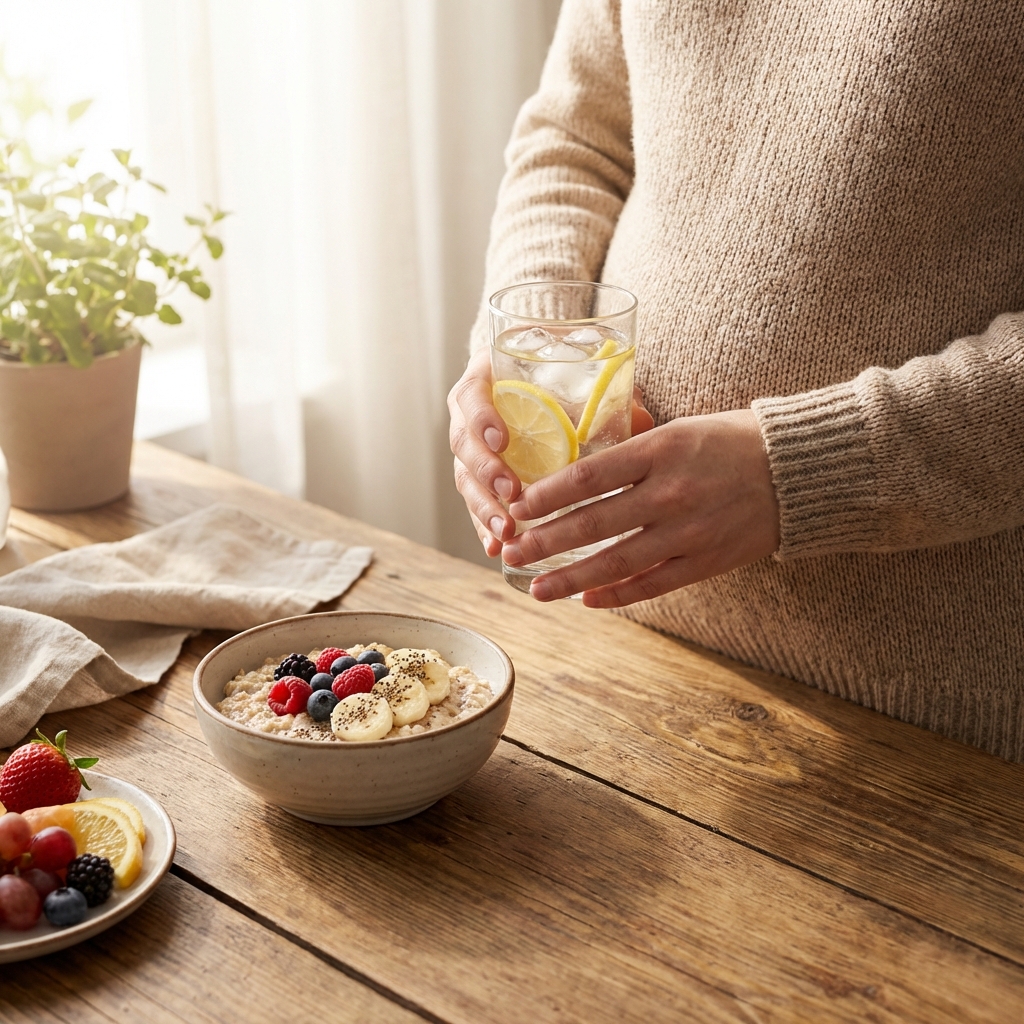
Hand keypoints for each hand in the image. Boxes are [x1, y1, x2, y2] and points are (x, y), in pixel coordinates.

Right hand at [449, 348, 654, 556]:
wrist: (540, 379)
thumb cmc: (557, 372)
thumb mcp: (577, 375)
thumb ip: (603, 393)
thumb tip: (640, 420)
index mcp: (485, 380)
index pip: (471, 396)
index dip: (482, 418)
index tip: (502, 439)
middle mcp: (469, 415)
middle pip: (463, 444)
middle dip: (485, 472)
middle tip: (510, 493)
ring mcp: (471, 449)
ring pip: (465, 480)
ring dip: (483, 508)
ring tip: (505, 531)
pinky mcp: (477, 478)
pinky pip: (475, 503)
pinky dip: (484, 527)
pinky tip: (496, 547)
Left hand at [500, 409, 780, 604]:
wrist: (799, 470)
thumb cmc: (734, 441)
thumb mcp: (680, 427)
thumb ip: (633, 446)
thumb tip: (582, 459)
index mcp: (660, 451)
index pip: (587, 477)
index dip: (546, 496)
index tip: (518, 507)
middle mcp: (670, 493)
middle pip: (592, 524)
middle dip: (544, 542)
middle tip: (510, 552)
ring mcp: (688, 532)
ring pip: (616, 562)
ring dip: (570, 579)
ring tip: (537, 589)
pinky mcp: (707, 562)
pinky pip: (653, 584)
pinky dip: (618, 595)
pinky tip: (589, 600)